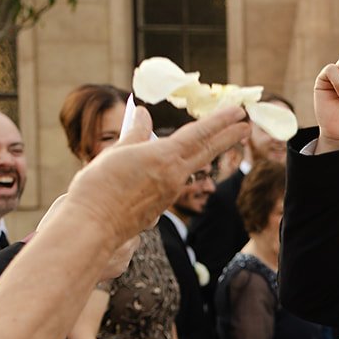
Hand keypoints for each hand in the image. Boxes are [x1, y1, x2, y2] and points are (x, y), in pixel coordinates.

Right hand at [56, 105, 249, 245]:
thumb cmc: (97, 187)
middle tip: (246, 125)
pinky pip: (174, 182)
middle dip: (229, 136)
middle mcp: (174, 175)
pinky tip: (174, 165)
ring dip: (207, 152)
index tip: (239, 112)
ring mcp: (170, 193)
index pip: (200, 134)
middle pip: (207, 151)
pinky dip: (179, 168)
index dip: (221, 121)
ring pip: (191, 166)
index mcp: (164, 157)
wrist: (92, 227)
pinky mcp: (162, 207)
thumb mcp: (116, 153)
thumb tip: (144, 114)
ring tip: (220, 141)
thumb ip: (135, 134)